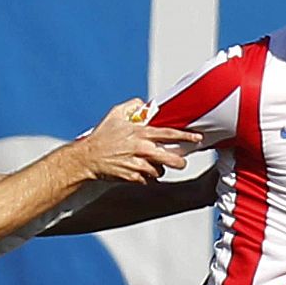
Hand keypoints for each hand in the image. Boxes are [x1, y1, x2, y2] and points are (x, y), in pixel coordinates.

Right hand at [73, 99, 201, 183]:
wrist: (87, 158)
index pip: (169, 133)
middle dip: (179, 161)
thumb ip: (132, 106)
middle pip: (170, 157)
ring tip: (154, 166)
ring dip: (159, 169)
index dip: (186, 136)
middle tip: (181, 161)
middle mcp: (141, 149)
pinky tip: (141, 172)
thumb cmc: (101, 137)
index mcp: (140, 133)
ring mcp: (137, 164)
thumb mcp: (115, 114)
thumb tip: (144, 104)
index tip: (197, 138)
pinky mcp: (132, 177)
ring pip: (159, 170)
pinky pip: (147, 180)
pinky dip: (146, 177)